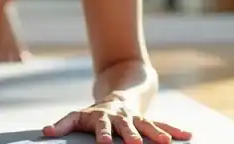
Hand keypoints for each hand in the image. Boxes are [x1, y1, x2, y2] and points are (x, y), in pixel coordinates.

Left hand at [42, 99, 191, 142]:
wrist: (118, 95)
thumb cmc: (94, 113)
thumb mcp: (78, 116)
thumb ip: (64, 124)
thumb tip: (45, 132)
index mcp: (102, 117)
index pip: (101, 127)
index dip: (102, 135)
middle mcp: (121, 117)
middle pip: (126, 127)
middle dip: (131, 136)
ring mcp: (136, 118)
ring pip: (147, 125)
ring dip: (156, 133)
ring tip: (166, 143)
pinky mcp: (149, 120)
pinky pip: (163, 124)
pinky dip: (175, 130)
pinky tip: (188, 136)